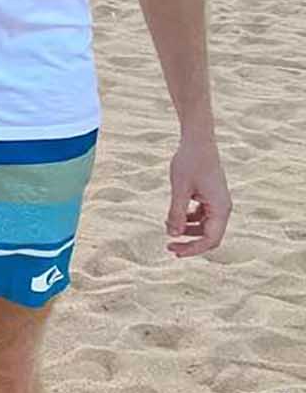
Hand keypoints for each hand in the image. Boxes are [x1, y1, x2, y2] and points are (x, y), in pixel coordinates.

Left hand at [165, 134, 230, 257]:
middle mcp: (223, 208)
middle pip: (209, 235)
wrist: (198, 140)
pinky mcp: (211, 196)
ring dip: (188, 230)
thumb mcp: (179, 189)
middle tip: (169, 247)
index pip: (211, 239)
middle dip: (190, 242)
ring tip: (167, 227)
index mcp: (221, 208)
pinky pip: (202, 215)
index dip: (193, 249)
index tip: (175, 252)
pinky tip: (174, 216)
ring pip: (205, 226)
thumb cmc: (189, 162)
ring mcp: (218, 202)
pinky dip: (189, 218)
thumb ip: (177, 213)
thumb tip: (173, 235)